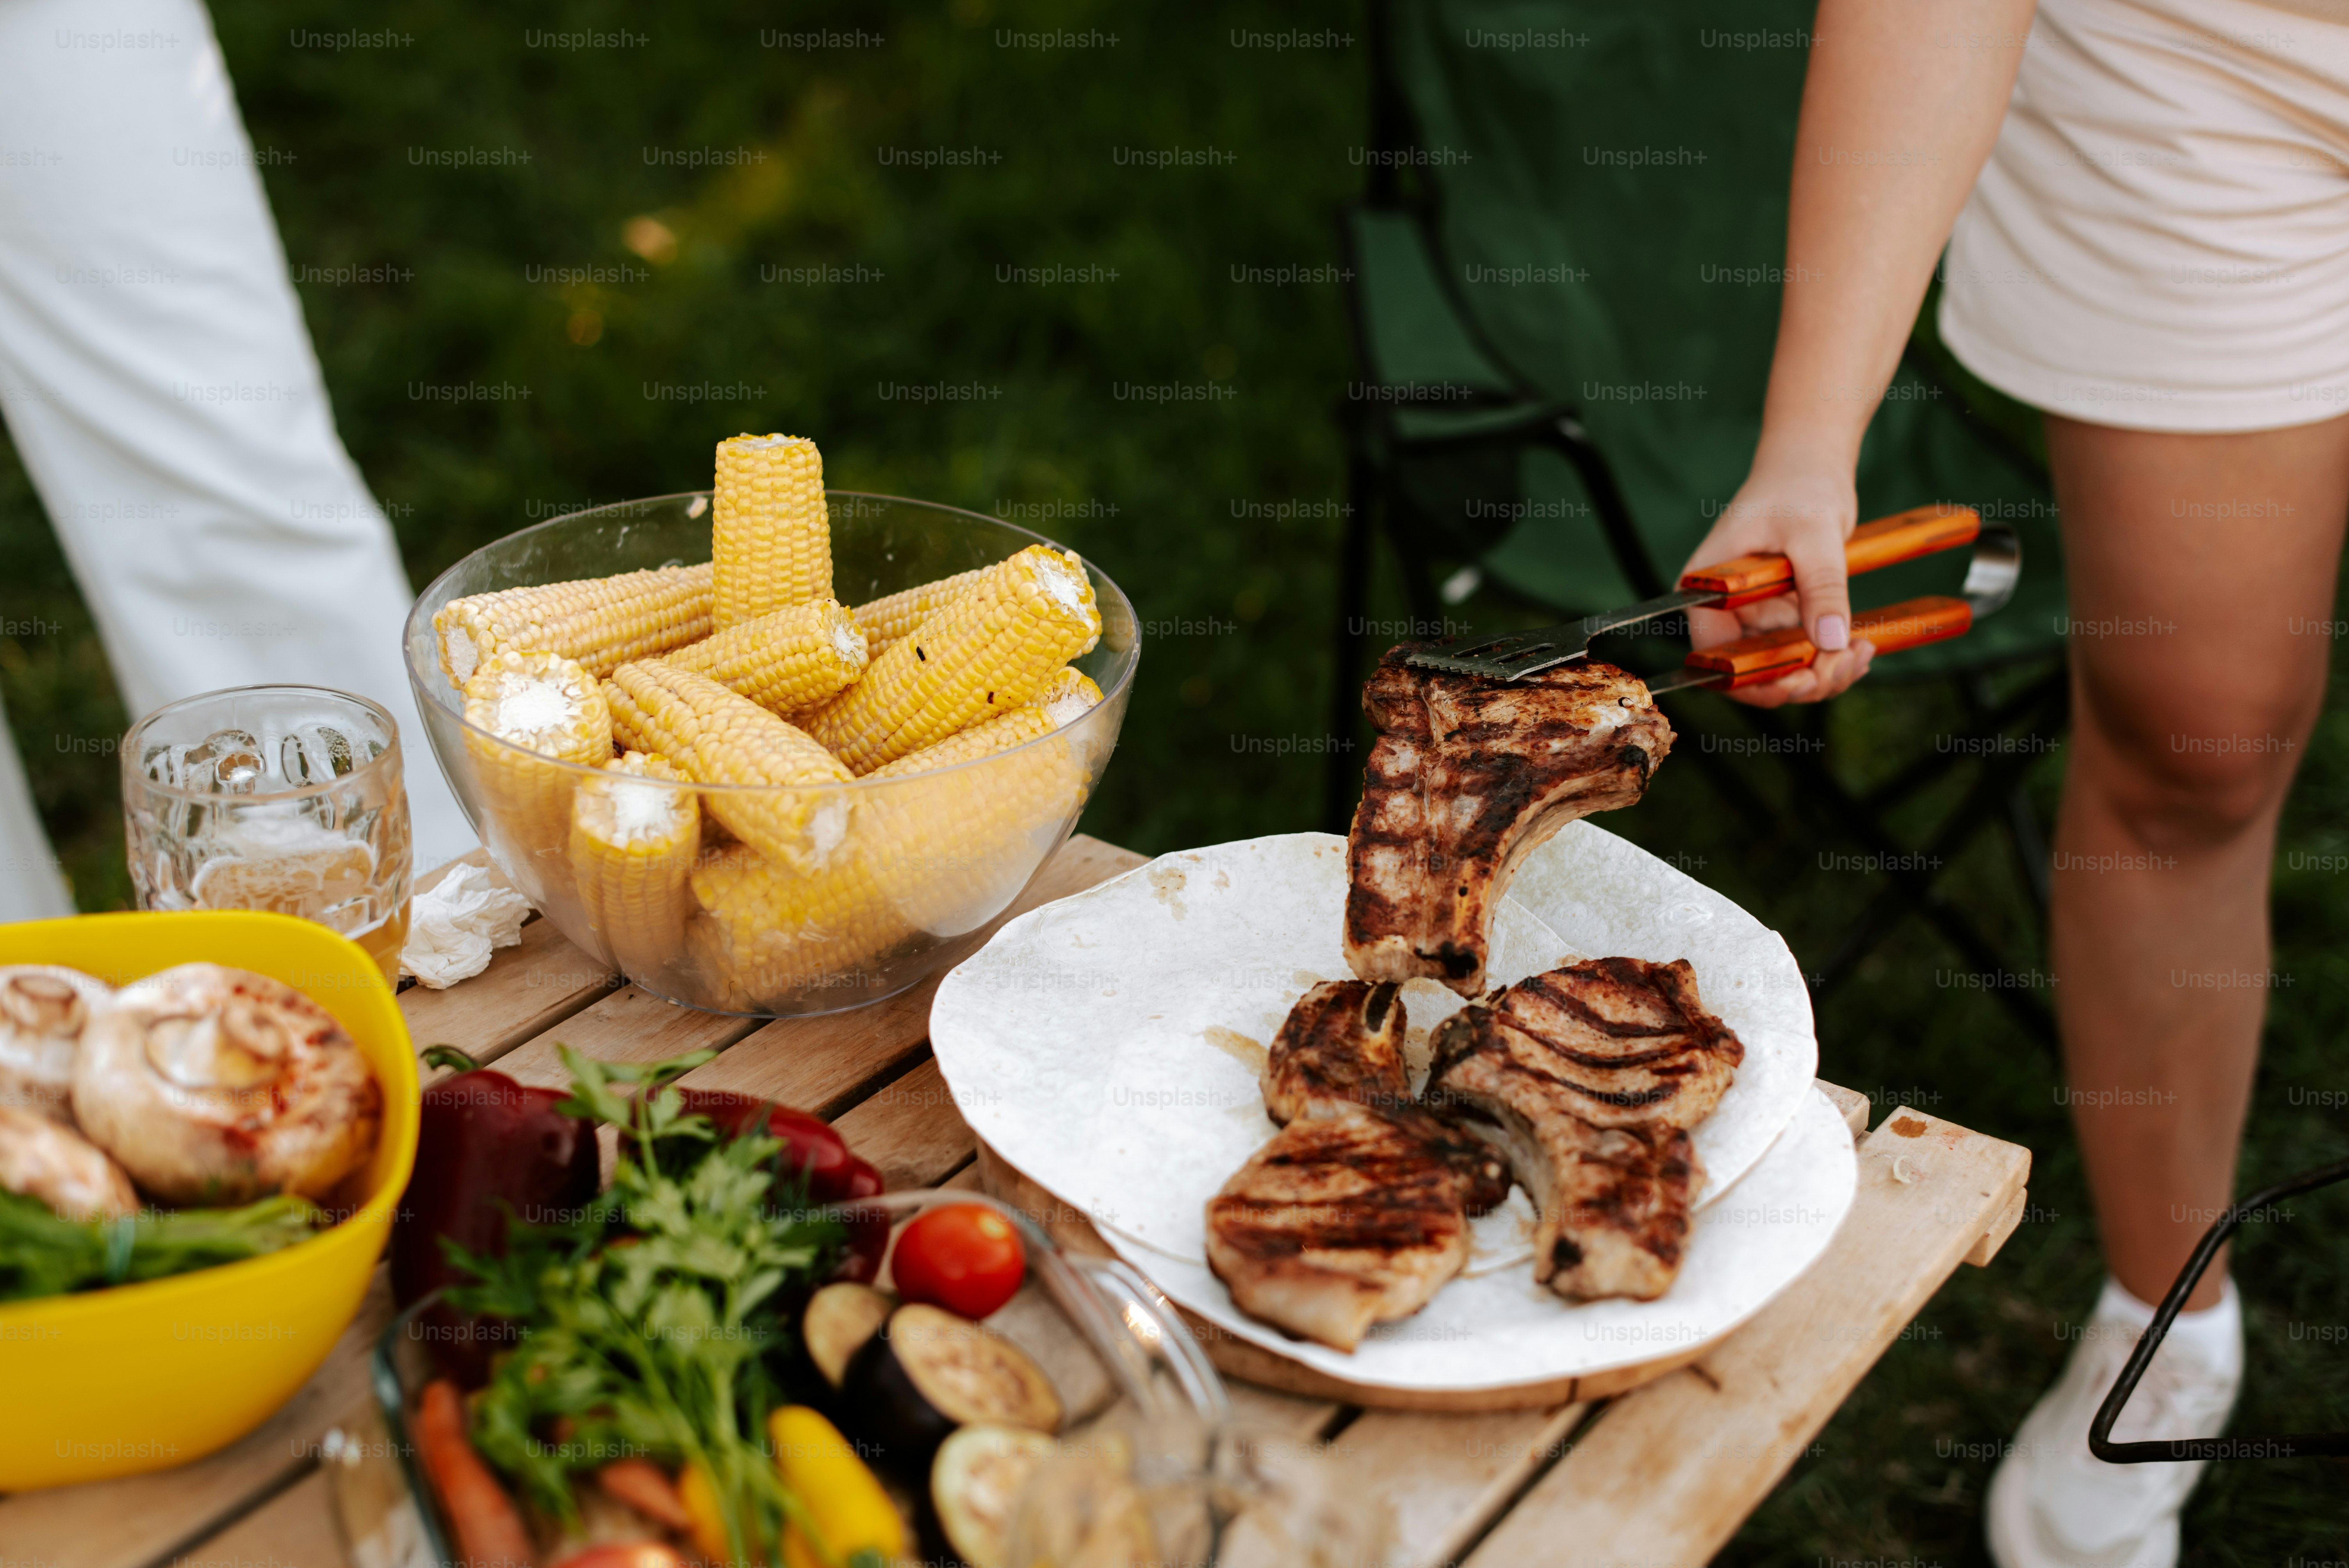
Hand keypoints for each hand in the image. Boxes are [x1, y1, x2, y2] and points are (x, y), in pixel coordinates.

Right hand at [1680, 457, 1874, 706]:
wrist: (1811, 465)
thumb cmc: (1797, 486)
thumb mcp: (1813, 534)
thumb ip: (1822, 587)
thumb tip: (1831, 641)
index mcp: (1706, 592)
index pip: (1716, 656)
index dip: (1753, 681)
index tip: (1799, 683)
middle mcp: (1724, 612)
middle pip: (1752, 672)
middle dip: (1801, 680)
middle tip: (1846, 662)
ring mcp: (1756, 616)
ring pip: (1783, 669)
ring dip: (1824, 673)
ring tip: (1862, 651)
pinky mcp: (1784, 616)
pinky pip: (1804, 652)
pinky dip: (1833, 658)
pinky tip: (1861, 645)